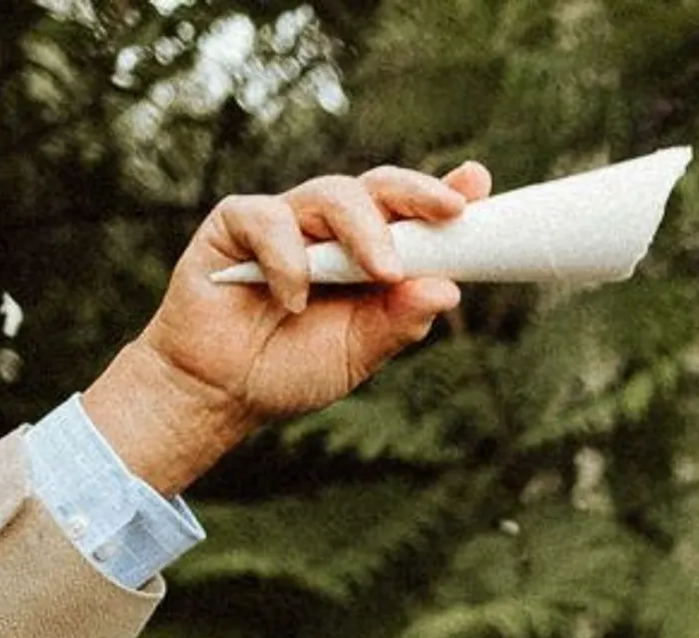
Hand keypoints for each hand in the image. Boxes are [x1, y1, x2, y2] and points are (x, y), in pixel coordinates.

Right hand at [82, 162, 490, 492]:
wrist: (221, 391)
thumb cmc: (292, 367)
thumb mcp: (358, 353)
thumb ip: (397, 322)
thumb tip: (446, 290)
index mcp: (370, 253)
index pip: (412, 214)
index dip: (444, 193)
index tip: (477, 185)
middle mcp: (331, 229)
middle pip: (378, 187)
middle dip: (416, 194)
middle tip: (449, 211)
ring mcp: (285, 221)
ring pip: (331, 194)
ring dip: (363, 231)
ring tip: (382, 272)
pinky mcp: (236, 224)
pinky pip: (268, 221)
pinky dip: (287, 259)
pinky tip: (294, 300)